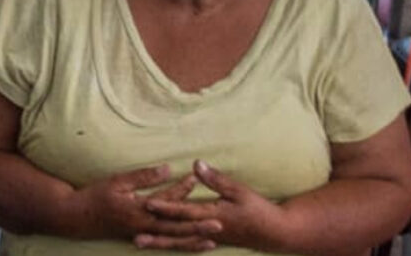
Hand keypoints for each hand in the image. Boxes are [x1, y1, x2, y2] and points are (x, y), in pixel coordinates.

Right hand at [71, 164, 214, 247]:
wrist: (77, 218)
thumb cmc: (95, 197)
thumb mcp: (117, 182)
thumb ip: (143, 176)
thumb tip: (166, 169)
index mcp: (139, 210)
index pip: (165, 200)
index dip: (181, 190)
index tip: (196, 179)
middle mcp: (143, 226)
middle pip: (175, 227)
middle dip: (197, 226)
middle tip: (219, 224)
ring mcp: (143, 235)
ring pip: (172, 240)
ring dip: (193, 241)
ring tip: (212, 241)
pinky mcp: (141, 238)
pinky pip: (164, 244)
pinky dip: (179, 245)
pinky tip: (191, 244)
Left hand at [141, 161, 292, 251]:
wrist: (275, 233)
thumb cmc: (259, 210)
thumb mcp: (239, 191)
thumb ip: (216, 179)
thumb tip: (196, 164)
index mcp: (214, 216)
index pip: (185, 211)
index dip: (166, 207)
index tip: (147, 203)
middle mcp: (208, 230)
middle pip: (177, 231)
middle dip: (156, 232)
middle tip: (134, 235)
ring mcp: (210, 238)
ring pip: (180, 240)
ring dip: (160, 242)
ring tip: (139, 242)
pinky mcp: (212, 241)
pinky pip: (188, 244)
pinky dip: (173, 244)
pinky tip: (161, 245)